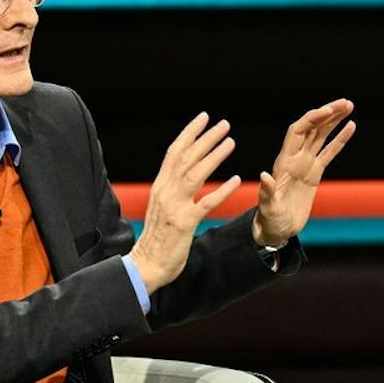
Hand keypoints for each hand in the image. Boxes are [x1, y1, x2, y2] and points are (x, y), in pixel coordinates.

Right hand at [129, 112, 239, 293]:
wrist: (146, 264)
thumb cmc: (157, 238)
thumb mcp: (162, 207)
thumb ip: (172, 190)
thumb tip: (183, 173)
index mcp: (160, 186)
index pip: (175, 152)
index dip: (190, 133)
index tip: (204, 117)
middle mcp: (166, 191)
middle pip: (187, 158)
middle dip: (206, 138)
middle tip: (224, 124)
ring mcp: (175, 206)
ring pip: (196, 174)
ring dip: (214, 156)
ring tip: (231, 142)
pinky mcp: (185, 223)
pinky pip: (207, 203)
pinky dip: (222, 190)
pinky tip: (236, 179)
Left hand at [251, 98, 356, 245]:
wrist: (276, 230)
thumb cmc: (270, 220)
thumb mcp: (268, 208)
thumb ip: (266, 193)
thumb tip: (264, 175)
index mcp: (284, 162)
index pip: (298, 132)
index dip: (312, 119)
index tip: (328, 110)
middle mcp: (295, 158)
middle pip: (312, 128)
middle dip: (327, 113)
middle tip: (345, 102)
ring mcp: (305, 164)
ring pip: (321, 135)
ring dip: (334, 120)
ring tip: (349, 106)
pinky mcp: (314, 173)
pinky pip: (329, 152)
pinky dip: (340, 139)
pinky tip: (351, 127)